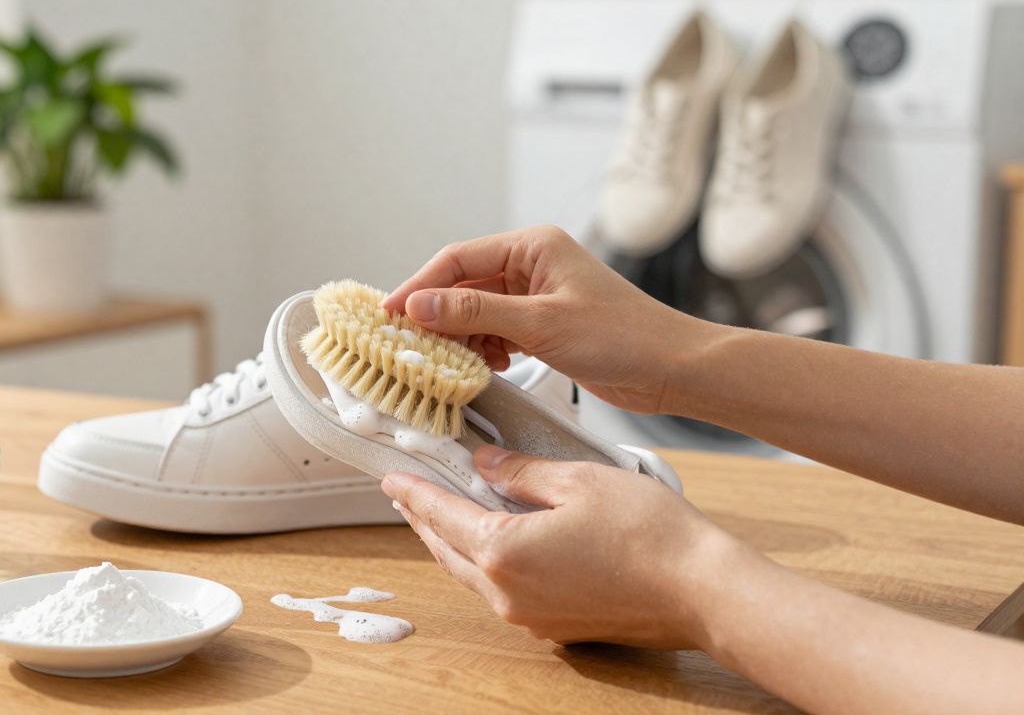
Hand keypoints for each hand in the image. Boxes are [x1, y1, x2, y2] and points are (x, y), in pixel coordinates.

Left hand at [381, 444, 741, 648]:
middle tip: (412, 494)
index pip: (440, 516)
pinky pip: (503, 592)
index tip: (392, 479)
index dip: (413, 493)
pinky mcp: (555, 627)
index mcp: (504, 551)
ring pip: (473, 574)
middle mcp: (507, 593)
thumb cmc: (648, 533)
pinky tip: (499, 542)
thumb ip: (521, 473)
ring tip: (448, 513)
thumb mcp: (578, 480)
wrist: (700, 591)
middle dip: (426, 520)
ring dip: (455, 543)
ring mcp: (530, 616)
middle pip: (448, 551)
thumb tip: (484, 465)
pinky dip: (488, 563)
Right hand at [382, 225, 720, 413]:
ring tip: (443, 364)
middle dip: (436, 317)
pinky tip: (481, 369)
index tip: (388, 315)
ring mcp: (536, 295)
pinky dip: (482, 350)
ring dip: (458, 338)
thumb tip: (420, 306)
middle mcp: (531, 264)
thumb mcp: (541, 324)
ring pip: (475, 312)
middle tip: (405, 346)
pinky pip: (495, 332)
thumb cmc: (623, 336)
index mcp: (532, 246)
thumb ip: (475, 312)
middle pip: (462, 284)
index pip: (457, 259)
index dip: (419, 287)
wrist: (672, 368)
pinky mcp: (543, 325)